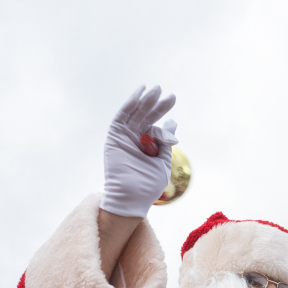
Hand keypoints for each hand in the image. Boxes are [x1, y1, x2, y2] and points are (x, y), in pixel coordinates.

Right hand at [100, 85, 176, 217]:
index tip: (172, 106)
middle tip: (169, 95)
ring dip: (145, 101)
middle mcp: (134, 139)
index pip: (155, 124)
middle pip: (146, 116)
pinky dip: (130, 104)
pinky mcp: (115, 136)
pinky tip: (140, 93)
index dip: (164, 114)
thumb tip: (172, 122)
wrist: (132, 197)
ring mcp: (124, 137)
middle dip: (157, 105)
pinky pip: (122, 116)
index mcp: (146, 145)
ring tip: (156, 90)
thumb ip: (165, 141)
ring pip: (135, 114)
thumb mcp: (163, 160)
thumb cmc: (148, 184)